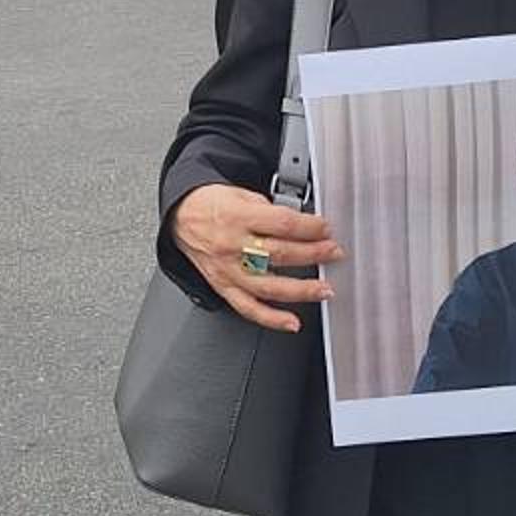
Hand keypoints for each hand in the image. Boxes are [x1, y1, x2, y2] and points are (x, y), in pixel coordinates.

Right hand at [169, 181, 344, 332]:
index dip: (310, 228)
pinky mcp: (223, 286)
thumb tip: (303, 226)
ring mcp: (228, 269)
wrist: (181, 216)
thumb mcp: (241, 193)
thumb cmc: (212, 204)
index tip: (327, 229)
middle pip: (280, 254)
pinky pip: (248, 308)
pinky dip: (271, 318)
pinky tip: (291, 322)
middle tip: (334, 253)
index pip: (282, 224)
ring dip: (301, 290)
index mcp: (237, 216)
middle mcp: (232, 245)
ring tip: (324, 290)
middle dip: (314, 254)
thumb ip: (271, 210)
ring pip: (268, 286)